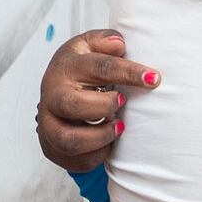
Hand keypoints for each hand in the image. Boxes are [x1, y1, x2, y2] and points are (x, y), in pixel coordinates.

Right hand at [34, 29, 158, 172]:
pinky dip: (98, 154)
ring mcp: (48, 123)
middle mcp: (52, 95)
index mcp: (66, 66)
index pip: (99, 68)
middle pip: (74, 106)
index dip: (128, 73)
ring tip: (118, 126)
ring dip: (102, 136)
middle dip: (105, 107)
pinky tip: (108, 141)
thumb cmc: (80, 67)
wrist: (56, 90)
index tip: (154, 79)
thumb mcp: (90, 45)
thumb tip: (119, 44)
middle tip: (122, 104)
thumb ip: (105, 40)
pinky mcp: (51, 147)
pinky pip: (77, 160)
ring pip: (71, 140)